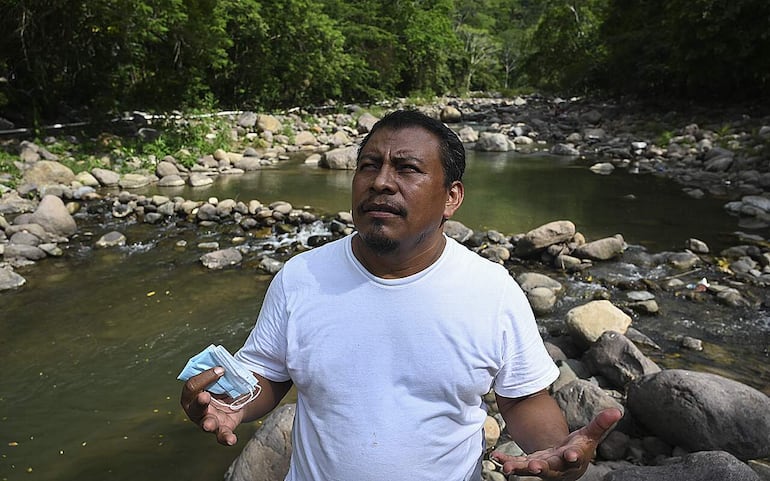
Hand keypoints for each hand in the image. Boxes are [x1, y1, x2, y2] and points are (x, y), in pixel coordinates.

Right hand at [180, 366, 244, 445]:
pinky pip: (222, 435)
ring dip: (208, 424)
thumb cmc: (221, 384)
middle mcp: (196, 410)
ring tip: (209, 425)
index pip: (192, 386)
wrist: (236, 397)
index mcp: (191, 394)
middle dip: (200, 402)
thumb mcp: (218, 376)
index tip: (221, 369)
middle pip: (195, 407)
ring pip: (206, 424)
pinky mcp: (222, 428)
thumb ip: (216, 370)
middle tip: (205, 397)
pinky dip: (226, 438)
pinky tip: (231, 440)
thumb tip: (221, 363)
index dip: (205, 377)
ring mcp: (207, 421)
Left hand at [490, 408, 622, 480]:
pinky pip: (517, 463)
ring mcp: (541, 466)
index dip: (573, 456)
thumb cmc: (579, 448)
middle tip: (535, 466)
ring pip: (529, 469)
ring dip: (519, 468)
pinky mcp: (529, 464)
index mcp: (573, 456)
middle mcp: (557, 465)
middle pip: (550, 468)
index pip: (574, 457)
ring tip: (507, 468)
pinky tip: (496, 456)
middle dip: (542, 467)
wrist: (566, 464)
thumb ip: (600, 424)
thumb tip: (618, 410)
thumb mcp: (589, 435)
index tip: (570, 455)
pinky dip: (507, 460)